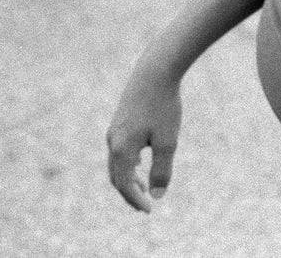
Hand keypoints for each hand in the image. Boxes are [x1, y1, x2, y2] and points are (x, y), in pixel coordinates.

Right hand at [106, 71, 182, 211]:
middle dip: (129, 192)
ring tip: (143, 187)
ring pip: (116, 162)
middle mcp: (113, 141)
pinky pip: (119, 149)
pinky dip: (128, 162)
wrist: (155, 71)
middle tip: (143, 205)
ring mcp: (114, 129)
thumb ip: (162, 169)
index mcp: (121, 150)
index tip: (149, 211)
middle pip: (116, 176)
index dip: (135, 200)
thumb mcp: (167, 141)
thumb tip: (158, 195)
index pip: (124, 185)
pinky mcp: (120, 120)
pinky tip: (140, 160)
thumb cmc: (163, 105)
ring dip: (128, 178)